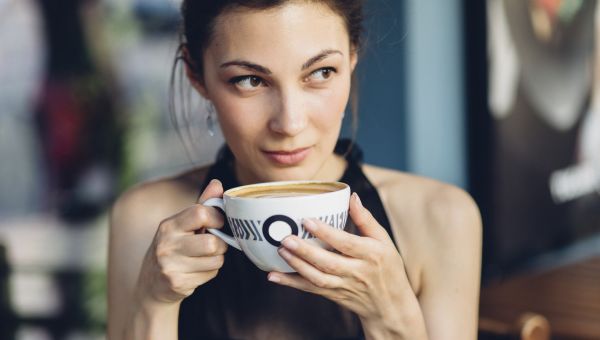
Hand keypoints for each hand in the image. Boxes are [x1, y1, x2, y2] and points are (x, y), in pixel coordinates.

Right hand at [136, 179, 227, 304]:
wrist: (151, 284)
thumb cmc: (173, 248)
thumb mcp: (182, 225)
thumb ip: (202, 205)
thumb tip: (217, 184)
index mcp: (168, 226)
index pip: (200, 213)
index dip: (216, 218)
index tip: (216, 224)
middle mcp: (167, 245)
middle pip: (212, 243)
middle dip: (219, 244)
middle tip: (212, 245)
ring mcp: (170, 266)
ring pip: (216, 260)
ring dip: (216, 259)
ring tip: (203, 258)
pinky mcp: (177, 283)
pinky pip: (211, 274)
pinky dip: (210, 272)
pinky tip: (196, 271)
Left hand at [268, 193, 422, 337]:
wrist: (390, 306)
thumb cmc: (387, 268)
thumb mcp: (384, 241)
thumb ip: (366, 220)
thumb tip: (352, 197)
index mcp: (371, 254)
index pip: (346, 243)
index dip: (326, 233)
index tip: (307, 220)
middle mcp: (357, 272)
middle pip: (328, 262)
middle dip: (305, 252)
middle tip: (286, 238)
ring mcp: (344, 286)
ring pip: (318, 278)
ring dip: (297, 266)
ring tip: (281, 251)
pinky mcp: (333, 295)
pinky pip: (311, 290)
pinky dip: (292, 284)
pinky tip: (273, 276)